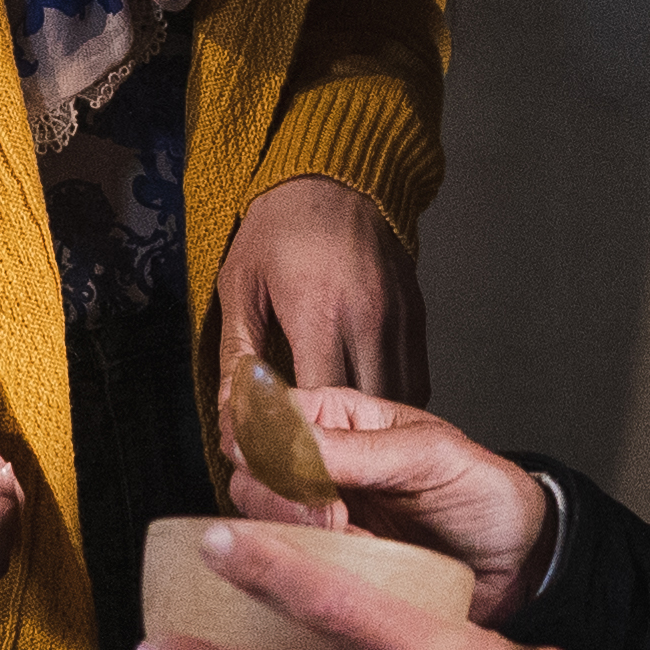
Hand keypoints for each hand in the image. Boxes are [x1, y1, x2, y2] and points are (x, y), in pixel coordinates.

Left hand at [213, 175, 416, 502]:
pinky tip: (369, 423)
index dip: (294, 443)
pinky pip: (415, 384)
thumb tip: (232, 412)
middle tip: (306, 474)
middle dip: (336, 453)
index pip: (315, 405)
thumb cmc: (279, 227)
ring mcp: (399, 320)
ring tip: (341, 458)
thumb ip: (238, 353)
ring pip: (396, 407)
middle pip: (364, 417)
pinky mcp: (417, 319)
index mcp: (319, 313)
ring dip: (372, 438)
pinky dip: (392, 411)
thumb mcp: (240, 284)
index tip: (273, 462)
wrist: (336, 175)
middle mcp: (368, 321)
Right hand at [235, 385, 554, 626]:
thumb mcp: (431, 457)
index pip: (262, 413)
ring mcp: (314, 519)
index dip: (259, 439)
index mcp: (336, 418)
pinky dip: (306, 574)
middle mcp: (314, 466)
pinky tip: (347, 572)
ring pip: (257, 526)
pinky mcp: (323, 568)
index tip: (295, 468)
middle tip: (335, 516)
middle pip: (247, 475)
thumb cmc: (484, 493)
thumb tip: (283, 438)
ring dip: (295, 539)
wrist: (519, 562)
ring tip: (354, 541)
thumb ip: (358, 449)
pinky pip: (284, 572)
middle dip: (281, 498)